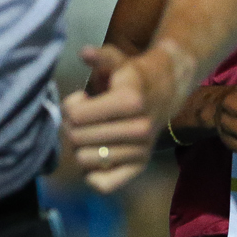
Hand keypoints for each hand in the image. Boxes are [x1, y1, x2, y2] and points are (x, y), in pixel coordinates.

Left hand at [62, 42, 194, 193]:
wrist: (165, 91)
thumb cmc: (133, 76)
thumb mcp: (118, 60)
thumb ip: (101, 56)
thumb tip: (84, 52)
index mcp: (130, 101)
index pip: (76, 115)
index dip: (70, 105)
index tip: (81, 98)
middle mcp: (138, 128)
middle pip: (76, 138)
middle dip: (73, 126)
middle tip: (83, 116)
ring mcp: (140, 150)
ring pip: (84, 160)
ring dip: (81, 146)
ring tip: (91, 132)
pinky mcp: (139, 166)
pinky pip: (102, 184)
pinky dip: (92, 173)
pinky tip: (95, 154)